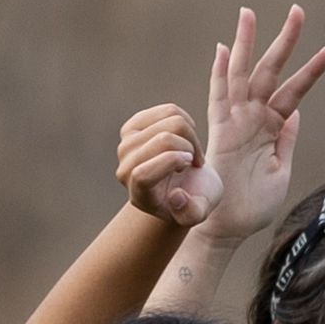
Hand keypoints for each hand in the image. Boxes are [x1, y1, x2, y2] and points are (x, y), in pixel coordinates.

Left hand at [116, 103, 210, 226]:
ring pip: (170, 120)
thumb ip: (191, 213)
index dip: (170, 162)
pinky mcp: (134, 125)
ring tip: (190, 151)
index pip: (142, 174)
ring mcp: (127, 145)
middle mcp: (125, 169)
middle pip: (163, 140)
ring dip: (190, 134)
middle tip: (195, 161)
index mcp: (139, 194)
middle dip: (190, 146)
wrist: (184, 184)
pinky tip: (184, 137)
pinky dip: (186, 120)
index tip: (190, 164)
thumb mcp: (198, 212)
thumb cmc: (193, 198)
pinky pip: (168, 110)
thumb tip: (175, 196)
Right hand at [196, 5, 324, 241]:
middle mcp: (253, 118)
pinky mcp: (221, 134)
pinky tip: (224, 49)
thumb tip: (295, 113)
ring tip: (250, 13)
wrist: (228, 229)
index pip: (294, 90)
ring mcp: (236, 123)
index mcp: (271, 127)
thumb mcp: (280, 170)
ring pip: (243, 75)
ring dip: (247, 44)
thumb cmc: (252, 206)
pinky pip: (219, 98)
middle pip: (269, 70)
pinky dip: (220, 74)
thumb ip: (286, 140)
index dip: (311, 69)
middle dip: (283, 40)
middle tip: (298, 9)